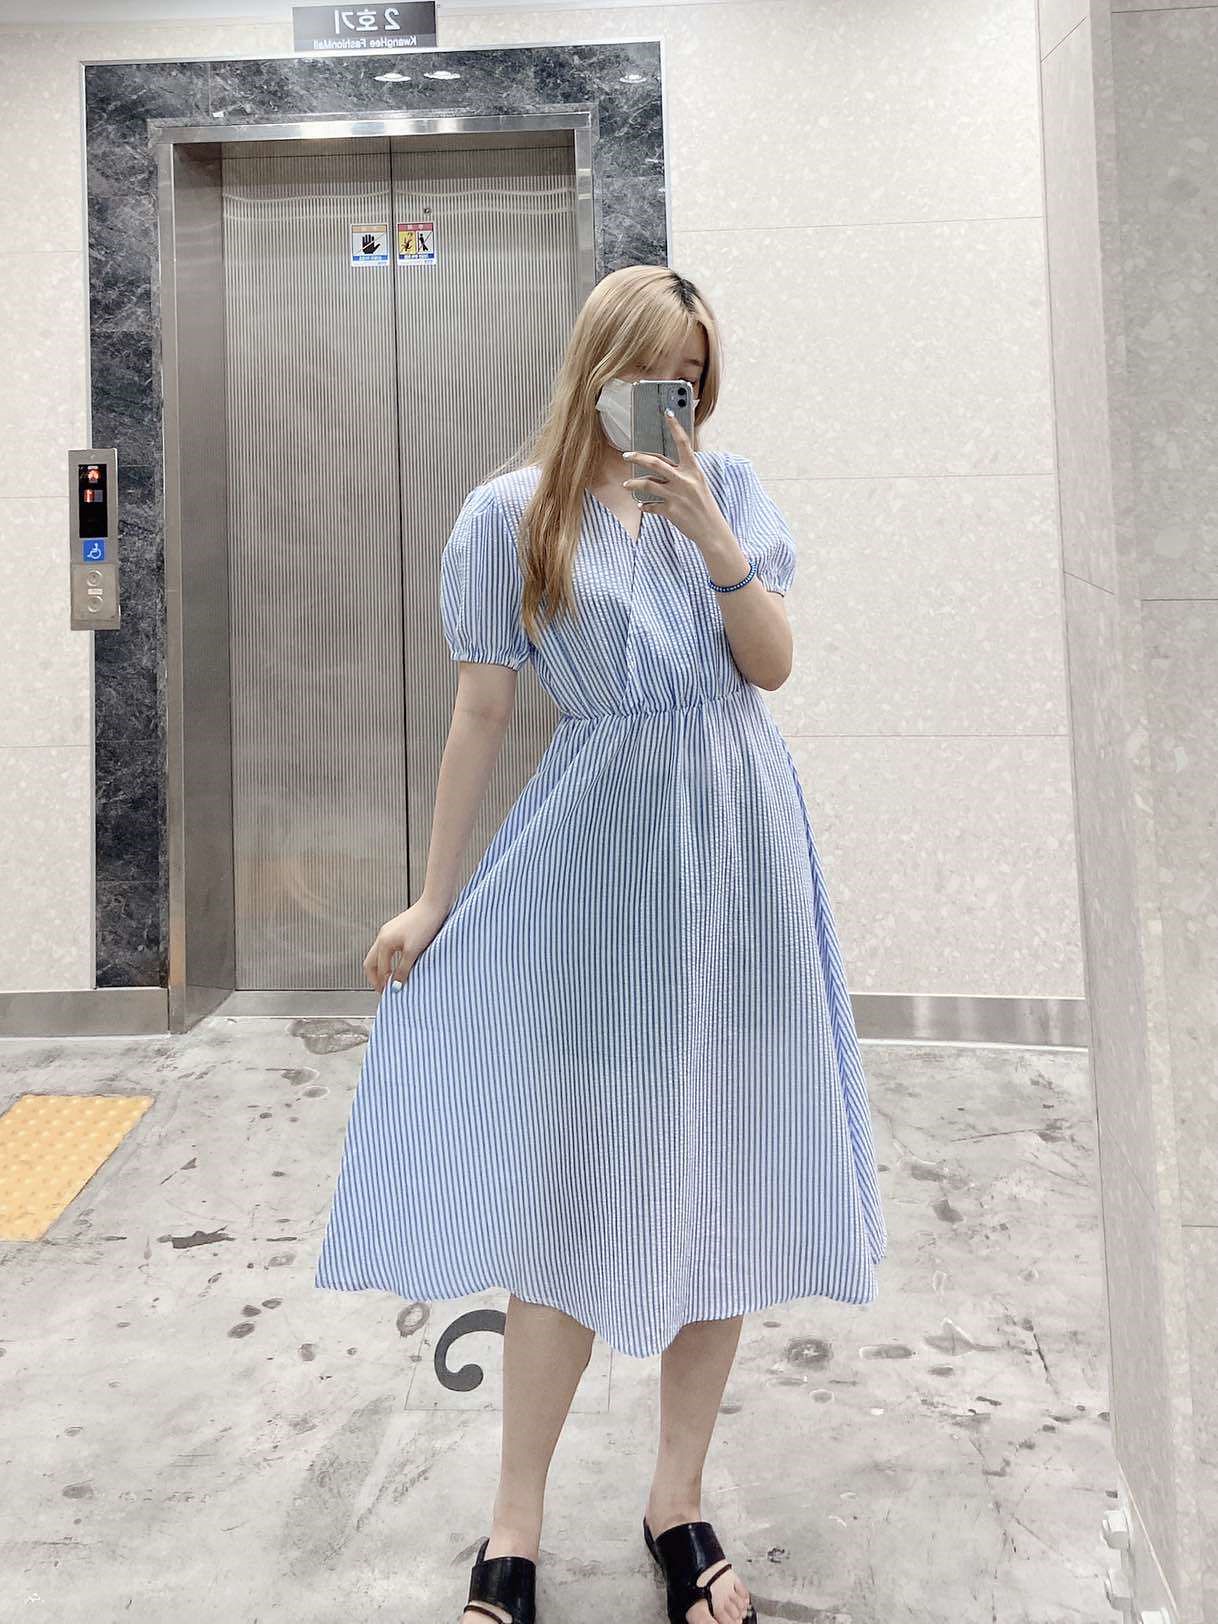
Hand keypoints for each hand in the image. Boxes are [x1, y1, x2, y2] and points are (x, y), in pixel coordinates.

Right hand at [364, 896, 449, 991]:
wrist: (435, 904)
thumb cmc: (425, 924)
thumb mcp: (414, 951)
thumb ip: (403, 969)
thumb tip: (395, 986)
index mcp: (384, 942)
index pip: (379, 970)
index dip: (383, 984)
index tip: (390, 995)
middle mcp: (382, 936)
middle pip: (371, 962)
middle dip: (376, 977)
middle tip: (384, 989)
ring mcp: (388, 931)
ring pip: (379, 955)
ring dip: (383, 968)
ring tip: (393, 979)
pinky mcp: (397, 928)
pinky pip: (388, 948)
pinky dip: (390, 959)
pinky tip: (400, 963)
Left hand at [622, 413, 729, 554]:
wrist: (711, 530)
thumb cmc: (704, 505)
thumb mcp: (698, 484)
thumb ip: (681, 474)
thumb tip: (659, 468)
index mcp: (693, 470)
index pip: (683, 443)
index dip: (675, 427)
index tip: (667, 413)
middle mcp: (684, 480)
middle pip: (656, 463)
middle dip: (638, 457)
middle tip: (626, 455)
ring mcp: (676, 496)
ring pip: (647, 484)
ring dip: (633, 484)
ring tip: (626, 485)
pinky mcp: (670, 511)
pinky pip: (651, 506)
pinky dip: (644, 506)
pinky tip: (641, 505)